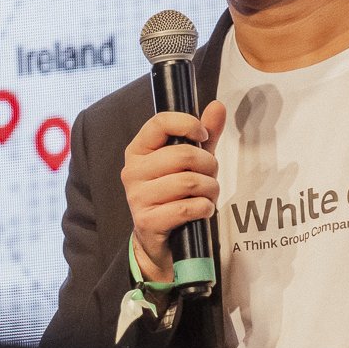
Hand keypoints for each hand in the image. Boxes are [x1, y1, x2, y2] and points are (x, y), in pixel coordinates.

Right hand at [120, 100, 225, 282]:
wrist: (160, 241)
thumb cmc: (174, 195)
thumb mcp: (190, 163)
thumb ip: (203, 136)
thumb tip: (217, 106)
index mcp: (138, 151)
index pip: (160, 123)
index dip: (188, 124)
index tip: (202, 136)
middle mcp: (132, 172)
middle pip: (182, 155)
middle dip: (209, 165)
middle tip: (211, 175)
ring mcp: (137, 198)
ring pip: (189, 182)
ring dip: (210, 189)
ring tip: (208, 195)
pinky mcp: (147, 221)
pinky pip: (187, 207)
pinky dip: (204, 208)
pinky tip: (203, 210)